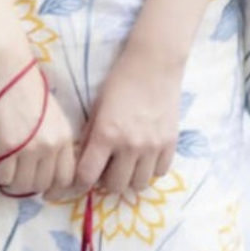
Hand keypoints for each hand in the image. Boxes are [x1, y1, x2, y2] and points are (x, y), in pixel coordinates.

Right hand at [0, 49, 75, 199]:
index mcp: (65, 137)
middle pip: (44, 185)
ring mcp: (30, 147)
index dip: (54, 189)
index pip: (67, 178)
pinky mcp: (7, 146)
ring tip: (8, 172)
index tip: (44, 190)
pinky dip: (0, 175)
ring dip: (14, 184)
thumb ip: (53, 141)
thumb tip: (44, 169)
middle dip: (31, 187)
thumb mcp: (52, 116)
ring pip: (24, 185)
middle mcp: (52, 145)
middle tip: (20, 178)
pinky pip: (4, 177)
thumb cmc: (28, 87)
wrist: (9, 68)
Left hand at [71, 36, 183, 197]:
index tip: (78, 181)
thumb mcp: (97, 106)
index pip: (87, 176)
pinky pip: (159, 173)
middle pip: (115, 186)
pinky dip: (149, 170)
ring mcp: (153, 146)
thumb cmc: (120, 81)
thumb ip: (89, 135)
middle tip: (105, 168)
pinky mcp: (170, 144)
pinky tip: (144, 158)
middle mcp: (130, 145)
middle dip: (106, 181)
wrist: (155, 64)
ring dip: (129, 178)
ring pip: (138, 184)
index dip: (79, 183)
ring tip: (126, 165)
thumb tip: (82, 161)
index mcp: (106, 134)